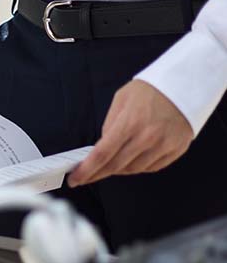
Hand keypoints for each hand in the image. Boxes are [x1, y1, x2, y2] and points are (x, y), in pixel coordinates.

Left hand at [68, 80, 193, 186]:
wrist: (185, 83)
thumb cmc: (151, 90)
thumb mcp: (121, 100)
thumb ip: (109, 126)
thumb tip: (101, 148)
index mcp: (130, 123)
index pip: (102, 155)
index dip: (86, 171)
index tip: (75, 178)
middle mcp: (148, 137)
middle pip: (115, 166)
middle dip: (96, 174)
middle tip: (86, 176)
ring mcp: (164, 145)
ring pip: (133, 170)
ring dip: (118, 170)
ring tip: (109, 164)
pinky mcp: (176, 149)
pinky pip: (151, 168)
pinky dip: (138, 167)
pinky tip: (131, 160)